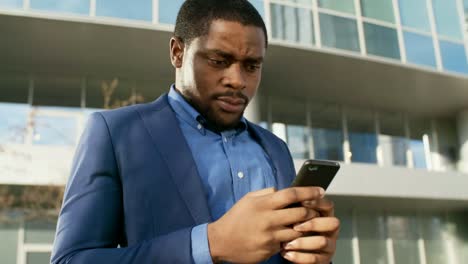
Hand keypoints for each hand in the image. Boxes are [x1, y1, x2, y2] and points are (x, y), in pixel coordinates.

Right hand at [207, 187, 323, 262]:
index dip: (309, 192)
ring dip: (306, 227)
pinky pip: (288, 243)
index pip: (292, 194)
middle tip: (317, 210)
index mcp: (264, 204)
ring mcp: (270, 236)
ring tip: (308, 224)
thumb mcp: (248, 199)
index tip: (321, 190)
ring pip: (299, 230)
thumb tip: (282, 190)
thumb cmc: (235, 218)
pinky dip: (294, 239)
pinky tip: (294, 236)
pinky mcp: (270, 249)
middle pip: (301, 213)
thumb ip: (266, 193)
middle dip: (313, 211)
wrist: (221, 241)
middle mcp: (269, 219)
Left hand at [281, 198, 339, 263]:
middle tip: (294, 225)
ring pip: (322, 241)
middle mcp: (330, 230)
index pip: (328, 205)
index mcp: (324, 215)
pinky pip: (314, 259)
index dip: (317, 203)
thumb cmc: (292, 229)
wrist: (293, 250)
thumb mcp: (292, 215)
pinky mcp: (323, 260)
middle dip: (312, 223)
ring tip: (286, 243)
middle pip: (332, 223)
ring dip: (303, 242)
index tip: (302, 202)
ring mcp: (329, 246)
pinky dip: (299, 256)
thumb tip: (276, 191)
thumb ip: (289, 204)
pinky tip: (286, 253)